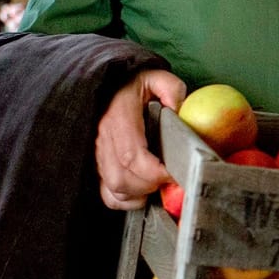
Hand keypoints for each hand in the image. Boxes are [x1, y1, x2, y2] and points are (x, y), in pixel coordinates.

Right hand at [96, 69, 185, 210]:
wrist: (107, 86)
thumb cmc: (134, 84)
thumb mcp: (156, 77)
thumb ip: (171, 89)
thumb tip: (180, 111)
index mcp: (117, 118)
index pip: (131, 155)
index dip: (154, 172)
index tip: (174, 173)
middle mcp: (102, 139)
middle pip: (122, 178)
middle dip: (150, 185)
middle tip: (170, 177)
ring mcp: (97, 155)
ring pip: (114, 189)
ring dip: (140, 193)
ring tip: (158, 182)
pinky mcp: (97, 166)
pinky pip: (107, 195)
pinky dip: (127, 201)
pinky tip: (144, 192)